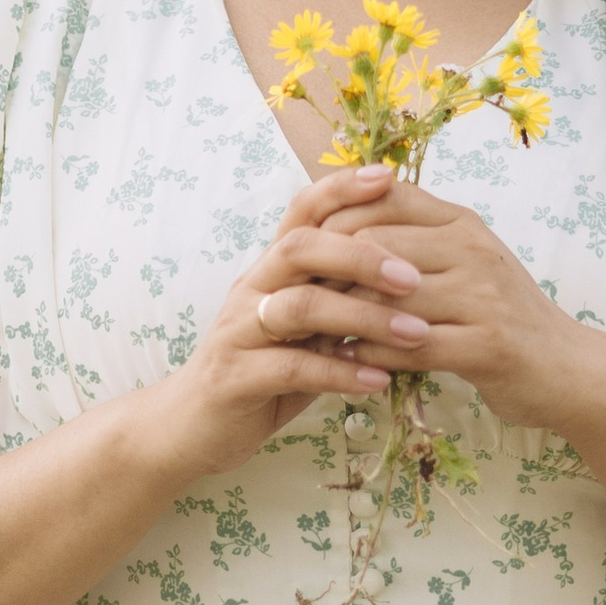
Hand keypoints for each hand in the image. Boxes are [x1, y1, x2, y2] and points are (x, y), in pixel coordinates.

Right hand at [135, 167, 421, 478]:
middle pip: (300, 248)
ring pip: (299, 307)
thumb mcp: (304, 329)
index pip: (301, 213)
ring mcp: (237, 332)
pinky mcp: (234, 378)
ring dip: (363, 318)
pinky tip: (378, 379)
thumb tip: (410, 269)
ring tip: (414, 334)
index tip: (388, 177)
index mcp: (269, 270)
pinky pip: (291, 368)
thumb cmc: (262, 372)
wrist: (191, 426)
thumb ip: (340, 296)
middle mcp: (251, 289)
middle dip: (361, 256)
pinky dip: (340, 373)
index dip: (339, 189)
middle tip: (414, 278)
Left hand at [308, 178, 597, 432]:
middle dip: (328, 273)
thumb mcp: (461, 262)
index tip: (299, 250)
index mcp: (461, 222)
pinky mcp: (487, 345)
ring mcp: (483, 296)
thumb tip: (335, 220)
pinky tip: (347, 364)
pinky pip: (408, 346)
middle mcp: (472, 248)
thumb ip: (412, 238)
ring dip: (341, 319)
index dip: (332, 221)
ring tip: (308, 334)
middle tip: (293, 296)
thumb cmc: (501, 316)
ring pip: (386, 297)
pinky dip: (370, 355)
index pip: (381, 198)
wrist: (568, 369)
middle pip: (374, 244)